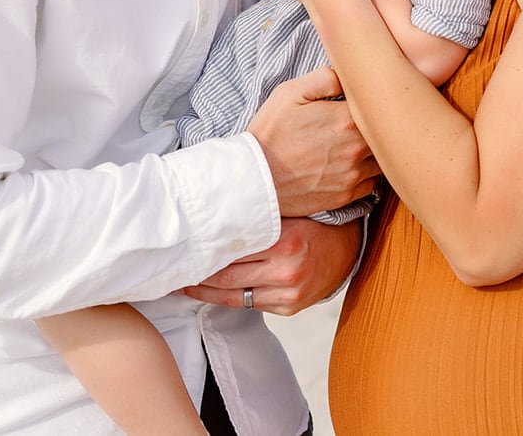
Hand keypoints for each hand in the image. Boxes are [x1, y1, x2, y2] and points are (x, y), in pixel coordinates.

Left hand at [181, 218, 363, 315]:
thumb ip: (257, 218)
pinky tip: (211, 292)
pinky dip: (228, 298)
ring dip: (205, 290)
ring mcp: (288, 293)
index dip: (203, 251)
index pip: (231, 249)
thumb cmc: (314, 224)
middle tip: (173, 269)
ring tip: (183, 284)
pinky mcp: (289, 308)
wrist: (349, 249)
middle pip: (226, 275)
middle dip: (197, 273)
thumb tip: (213, 215)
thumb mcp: (289, 214)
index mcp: (285, 239)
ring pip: (233, 295)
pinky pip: (250, 305)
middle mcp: (286, 269)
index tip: (181, 250)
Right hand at [248, 66, 377, 216]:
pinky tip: (350, 166)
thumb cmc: (270, 133)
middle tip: (361, 124)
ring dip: (373, 153)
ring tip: (355, 145)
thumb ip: (325, 78)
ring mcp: (352, 175)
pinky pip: (371, 185)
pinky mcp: (345, 196)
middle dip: (377, 128)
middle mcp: (356, 149)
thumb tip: (348, 76)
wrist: (254, 178)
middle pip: (385, 135)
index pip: (379, 107)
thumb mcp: (289, 93)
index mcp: (347, 119)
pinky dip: (366, 175)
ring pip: (381, 161)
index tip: (364, 104)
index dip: (373, 104)